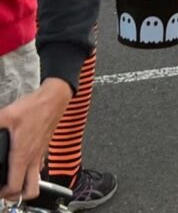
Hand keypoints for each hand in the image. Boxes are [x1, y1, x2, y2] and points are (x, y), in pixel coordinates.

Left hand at [0, 78, 72, 199]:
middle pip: (30, 191)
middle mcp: (32, 158)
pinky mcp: (43, 149)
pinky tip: (19, 163)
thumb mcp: (6, 115)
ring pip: (35, 181)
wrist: (54, 99)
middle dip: (16, 196)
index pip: (15, 186)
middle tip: (4, 191)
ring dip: (24, 187)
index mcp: (22, 155)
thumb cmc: (34, 108)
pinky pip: (37, 169)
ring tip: (11, 181)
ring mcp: (40, 154)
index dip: (3, 194)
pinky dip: (29, 173)